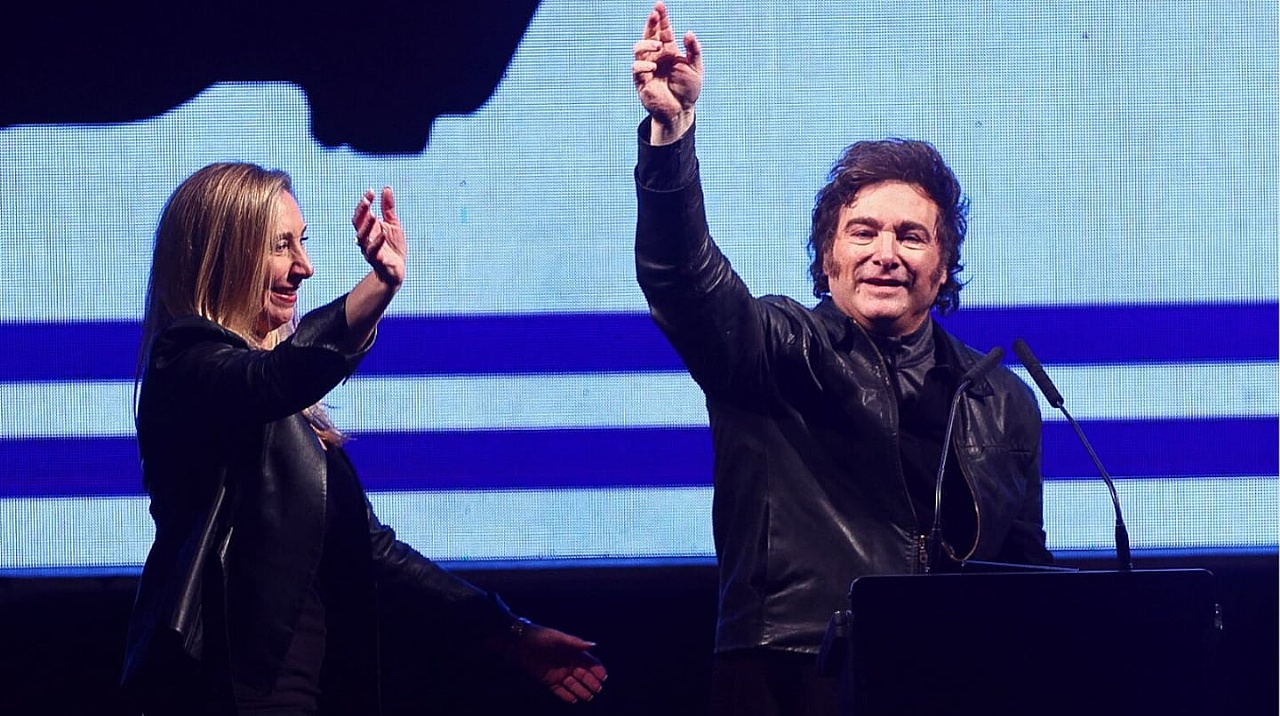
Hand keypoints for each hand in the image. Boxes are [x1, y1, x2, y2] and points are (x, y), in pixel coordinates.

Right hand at [352, 186, 405, 286]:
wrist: (397, 271)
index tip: (371, 191)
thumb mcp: (393, 224)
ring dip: (367, 227)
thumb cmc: (392, 247)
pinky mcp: (378, 261)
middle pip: (358, 224)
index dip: (364, 203)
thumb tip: (386, 188)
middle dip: (361, 212)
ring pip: (362, 238)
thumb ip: (388, 208)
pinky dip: (378, 243)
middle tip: (367, 200)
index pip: (361, 214)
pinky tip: (383, 234)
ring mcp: (369, 251)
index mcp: (368, 229)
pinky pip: (374, 252)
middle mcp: (365, 239)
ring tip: (373, 215)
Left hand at [509, 622, 606, 702]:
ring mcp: (558, 672)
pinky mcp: (548, 680)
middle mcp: (567, 663)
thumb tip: (594, 645)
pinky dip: (566, 695)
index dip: (597, 669)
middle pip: (583, 674)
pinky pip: (559, 690)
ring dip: (581, 690)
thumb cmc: (539, 636)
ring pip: (573, 684)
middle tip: (597, 689)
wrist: (517, 642)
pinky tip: (573, 700)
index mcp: (572, 651)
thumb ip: (575, 643)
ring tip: (588, 697)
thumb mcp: (558, 638)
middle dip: (591, 682)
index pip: (589, 662)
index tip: (603, 677)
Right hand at [633, 1, 701, 140]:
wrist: (681, 111)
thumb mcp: (696, 68)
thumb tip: (688, 32)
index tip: (660, 5)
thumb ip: (694, 50)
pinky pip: (636, 67)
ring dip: (647, 43)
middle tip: (654, 14)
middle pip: (649, 34)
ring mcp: (648, 67)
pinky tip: (653, 67)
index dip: (661, 18)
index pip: (663, 30)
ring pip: (638, 48)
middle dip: (651, 23)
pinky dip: (643, 65)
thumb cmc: (689, 90)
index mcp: (669, 51)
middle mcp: (657, 56)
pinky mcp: (641, 80)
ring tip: (659, 46)